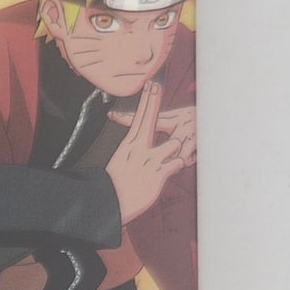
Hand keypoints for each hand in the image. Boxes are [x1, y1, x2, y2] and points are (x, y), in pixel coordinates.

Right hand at [104, 81, 195, 224]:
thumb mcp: (124, 166)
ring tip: (174, 156)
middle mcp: (137, 150)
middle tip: (155, 85)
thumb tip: (141, 144)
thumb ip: (138, 153)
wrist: (109, 205)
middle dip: (153, 101)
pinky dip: (180, 165)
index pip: (138, 118)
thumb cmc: (116, 188)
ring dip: (176, 149)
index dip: (146, 101)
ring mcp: (147, 160)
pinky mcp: (157, 174)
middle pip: (148, 119)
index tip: (150, 85)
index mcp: (129, 146)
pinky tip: (177, 167)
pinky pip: (177, 163)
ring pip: (172, 143)